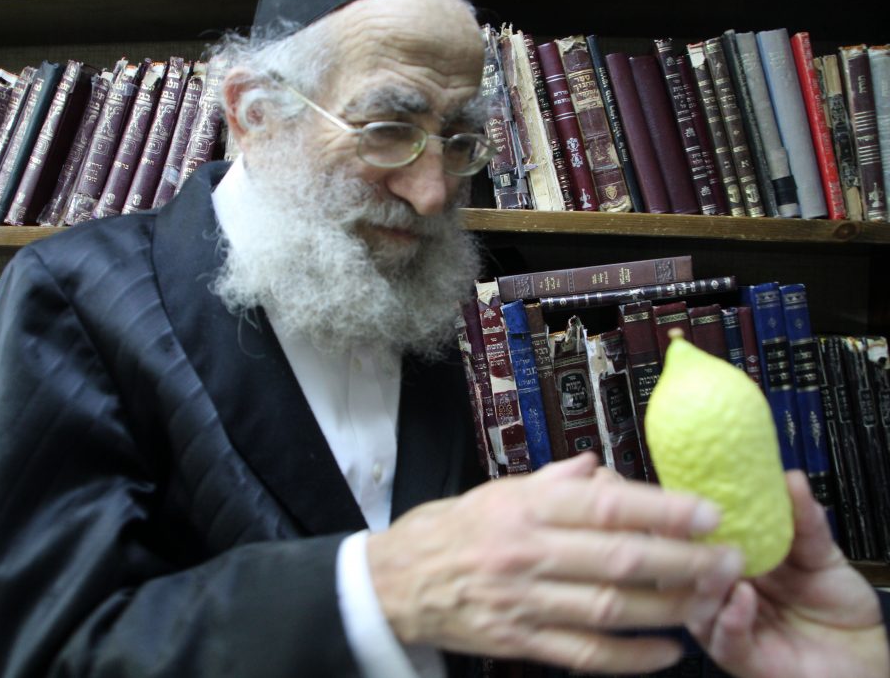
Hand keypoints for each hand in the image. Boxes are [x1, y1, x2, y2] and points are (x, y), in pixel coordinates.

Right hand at [367, 453, 742, 673]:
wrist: (398, 581)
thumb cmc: (453, 530)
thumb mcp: (498, 491)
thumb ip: (554, 481)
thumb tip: (602, 468)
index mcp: (526, 508)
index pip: (605, 505)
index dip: (662, 509)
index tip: (708, 511)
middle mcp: (527, 553)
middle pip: (618, 559)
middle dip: (682, 560)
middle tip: (729, 558)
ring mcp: (523, 601)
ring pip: (609, 608)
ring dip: (667, 607)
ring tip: (711, 600)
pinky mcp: (519, 641)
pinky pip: (584, 654)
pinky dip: (629, 658)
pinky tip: (667, 653)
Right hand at [690, 470, 889, 677]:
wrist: (864, 656)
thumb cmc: (837, 608)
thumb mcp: (821, 554)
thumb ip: (804, 521)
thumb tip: (790, 479)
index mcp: (731, 561)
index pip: (693, 538)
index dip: (682, 518)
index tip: (685, 494)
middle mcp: (721, 593)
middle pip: (680, 571)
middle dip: (682, 549)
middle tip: (695, 526)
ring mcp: (727, 625)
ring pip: (694, 606)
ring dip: (706, 583)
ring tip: (726, 562)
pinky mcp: (742, 658)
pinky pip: (724, 640)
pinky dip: (730, 618)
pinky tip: (744, 596)